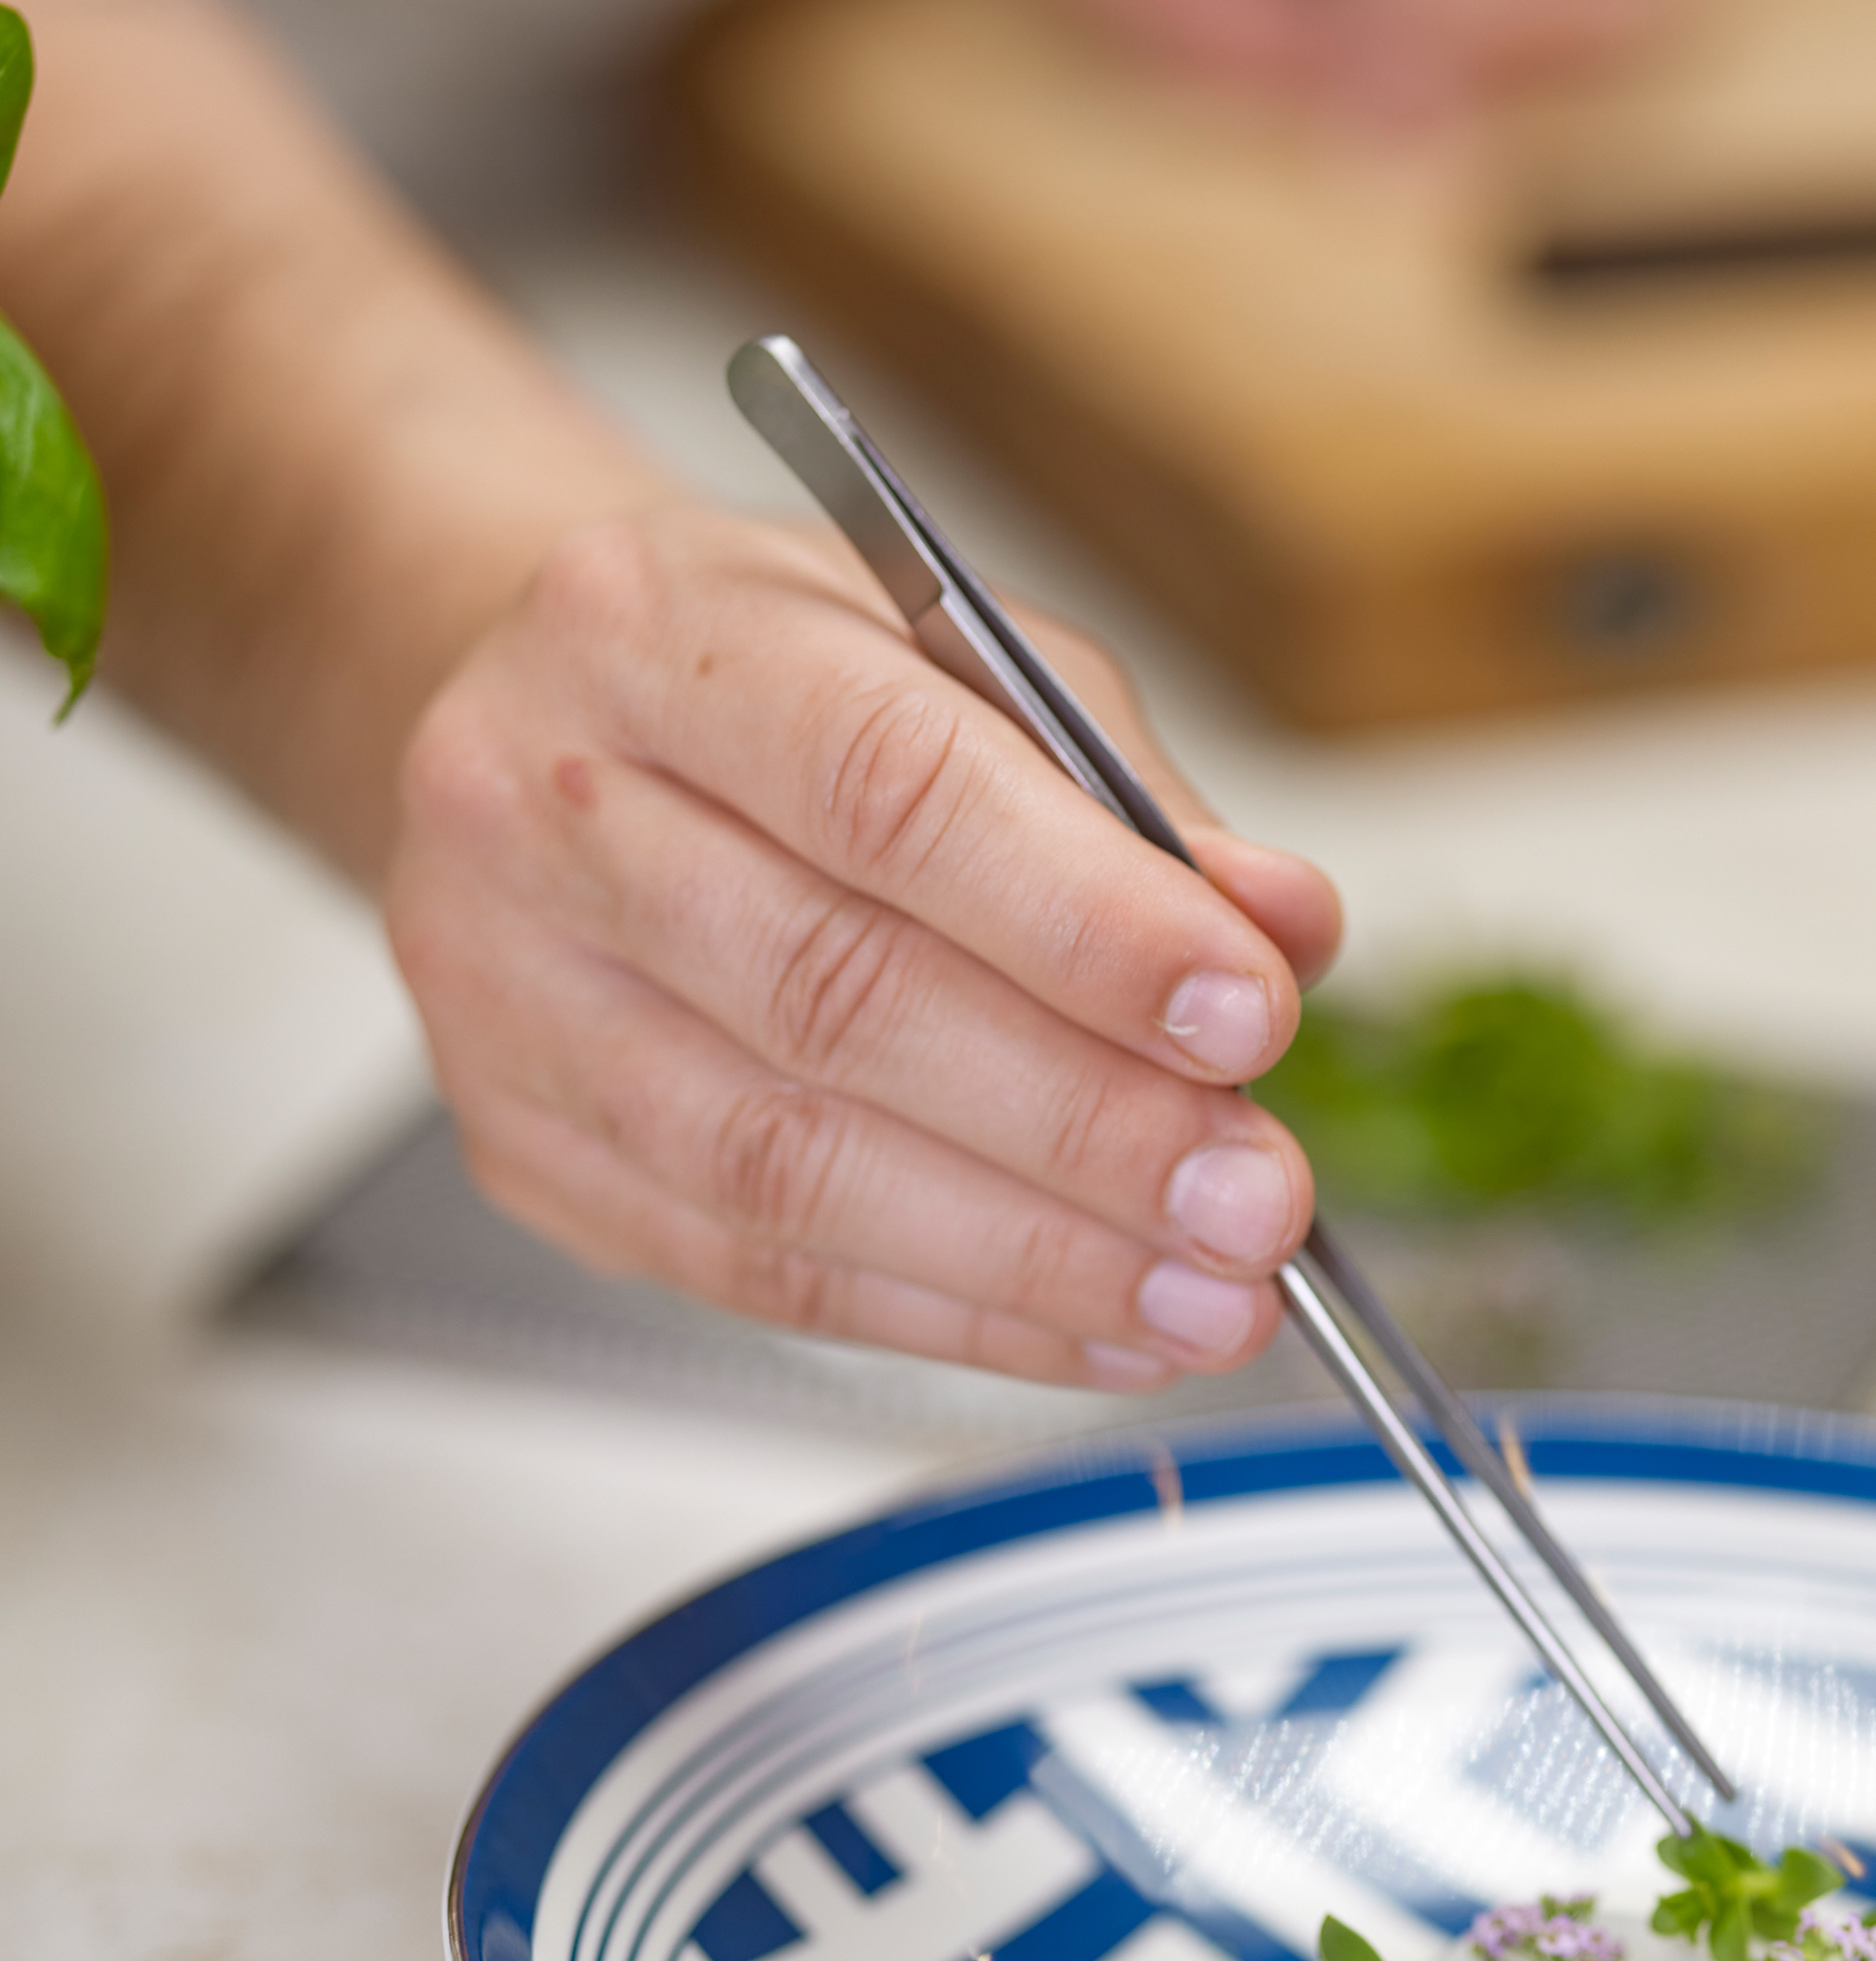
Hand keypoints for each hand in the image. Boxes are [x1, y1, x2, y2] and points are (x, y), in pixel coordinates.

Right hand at [384, 502, 1340, 1386]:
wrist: (531, 725)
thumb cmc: (770, 685)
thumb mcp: (956, 658)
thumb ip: (1122, 791)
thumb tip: (1282, 927)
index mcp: (657, 632)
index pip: (886, 789)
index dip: (1084, 920)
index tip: (1249, 1015)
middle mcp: (545, 807)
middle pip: (833, 998)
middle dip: (1083, 1123)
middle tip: (1255, 1201)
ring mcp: (509, 993)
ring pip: (781, 1166)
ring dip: (1029, 1255)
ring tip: (1206, 1295)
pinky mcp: (523, 1147)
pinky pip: (752, 1268)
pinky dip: (951, 1316)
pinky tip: (1095, 1328)